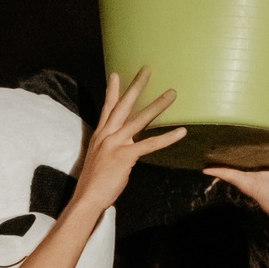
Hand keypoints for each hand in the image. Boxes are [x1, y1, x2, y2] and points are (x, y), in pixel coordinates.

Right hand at [73, 68, 183, 212]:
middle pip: (123, 106)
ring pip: (139, 120)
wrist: (87, 197)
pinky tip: (181, 131)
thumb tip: (125, 144)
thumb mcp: (100, 158)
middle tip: (147, 70)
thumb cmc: (94, 182)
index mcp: (100, 135)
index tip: (116, 75)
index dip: (112, 91)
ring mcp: (115, 144)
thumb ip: (112, 147)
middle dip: (136, 87)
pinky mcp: (124, 156)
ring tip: (171, 93)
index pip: (107, 108)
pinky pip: (149, 145)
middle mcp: (106, 135)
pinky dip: (167, 138)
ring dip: (157, 105)